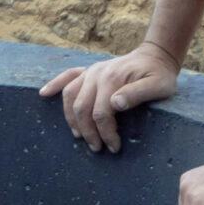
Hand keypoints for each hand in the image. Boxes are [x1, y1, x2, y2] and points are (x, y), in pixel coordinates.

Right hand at [39, 40, 179, 152]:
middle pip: (82, 107)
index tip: (114, 146)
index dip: (106, 133)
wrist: (155, 56)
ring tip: (79, 136)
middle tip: (98, 148)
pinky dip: (54, 85)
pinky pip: (66, 76)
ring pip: (70, 96)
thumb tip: (114, 104)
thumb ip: (137, 94)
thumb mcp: (159, 86)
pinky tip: (44, 94)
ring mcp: (90, 71)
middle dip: (88, 131)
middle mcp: (96, 73)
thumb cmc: (159, 75)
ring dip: (72, 118)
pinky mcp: (87, 71)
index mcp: (112, 78)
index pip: (101, 112)